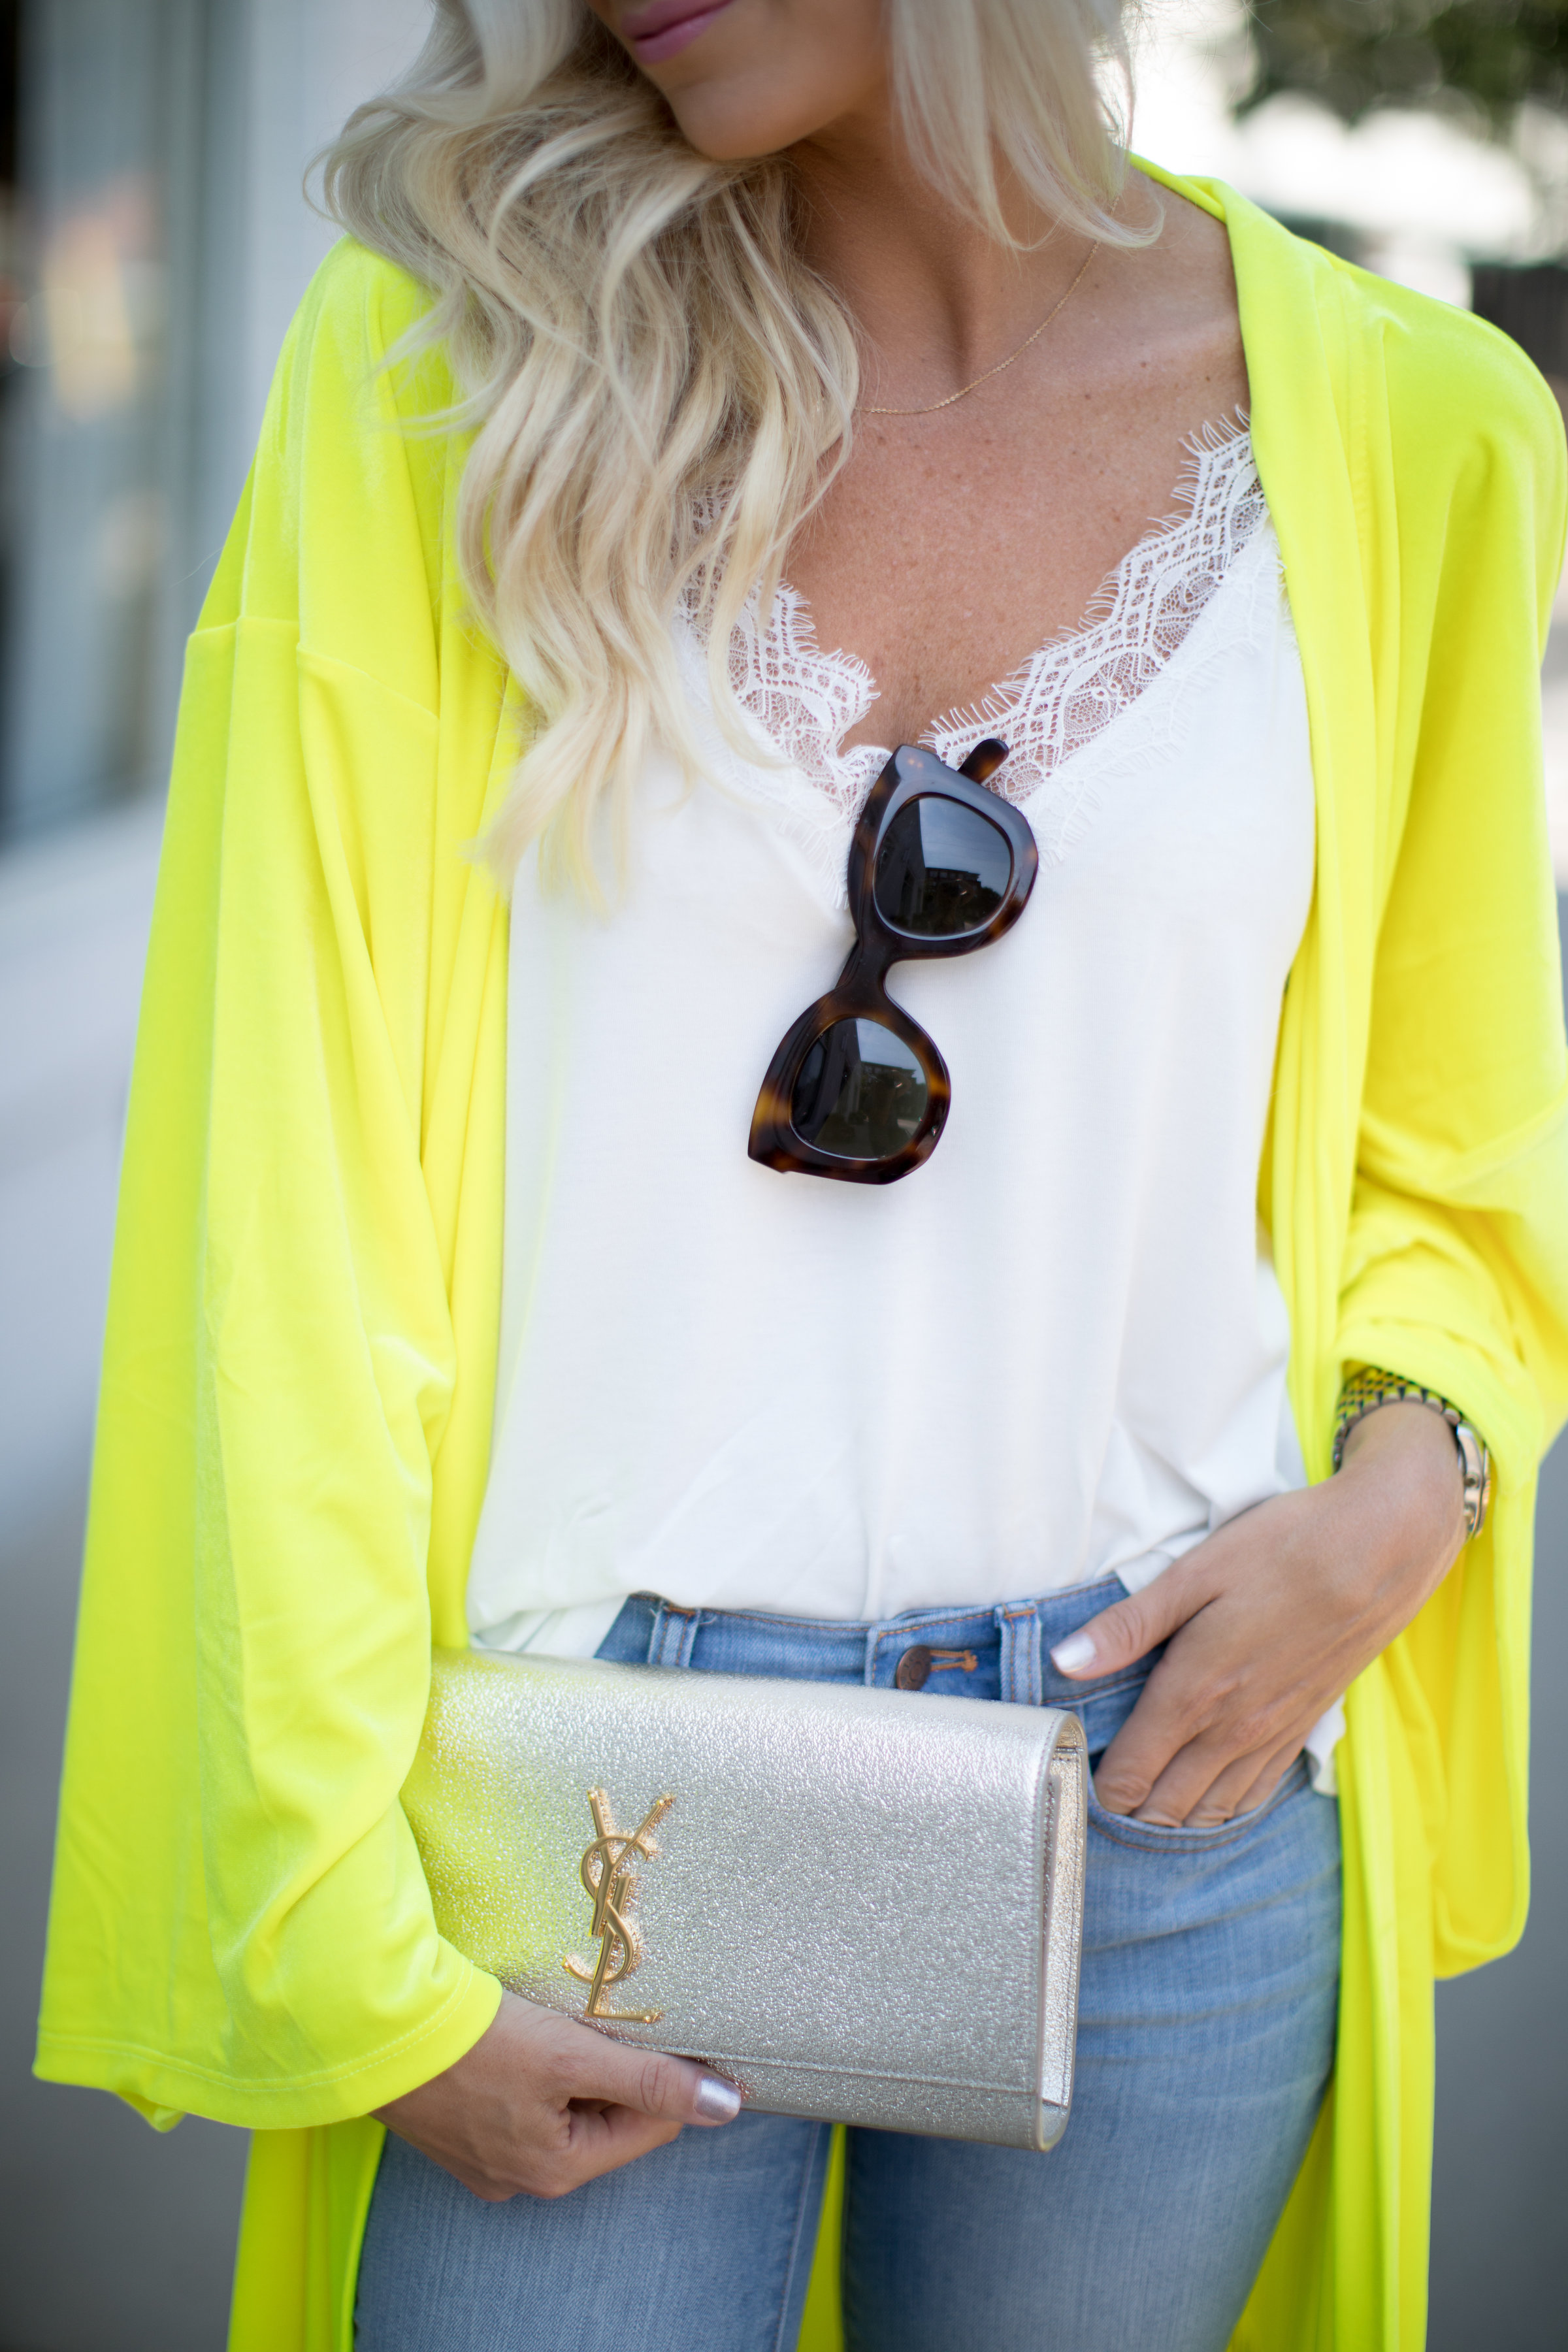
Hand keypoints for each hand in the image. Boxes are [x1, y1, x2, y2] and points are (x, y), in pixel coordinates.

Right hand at [374, 1990, 741, 2200]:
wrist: (378, 2029)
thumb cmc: (477, 2044)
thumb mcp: (575, 2057)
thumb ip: (651, 2079)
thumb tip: (726, 2105)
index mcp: (558, 2170)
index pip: (650, 2124)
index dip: (666, 2071)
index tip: (664, 2023)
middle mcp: (524, 2177)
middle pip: (607, 2116)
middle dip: (614, 2067)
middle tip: (601, 2016)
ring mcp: (489, 2157)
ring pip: (566, 2106)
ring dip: (575, 2064)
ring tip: (561, 2022)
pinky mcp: (461, 2129)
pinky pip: (525, 2102)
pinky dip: (537, 2068)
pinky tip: (523, 2033)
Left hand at [1050, 1402, 1467, 1826]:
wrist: (1380, 1550)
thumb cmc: (1281, 1549)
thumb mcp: (1193, 1574)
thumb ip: (1127, 1626)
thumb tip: (1064, 1662)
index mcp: (1195, 1692)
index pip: (1131, 1777)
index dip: (1095, 1788)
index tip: (1070, 1774)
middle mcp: (1234, 1730)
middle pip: (1166, 1809)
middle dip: (1127, 1812)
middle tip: (1095, 1793)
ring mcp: (1273, 1736)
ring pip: (1211, 1811)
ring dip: (1172, 1818)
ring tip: (1140, 1802)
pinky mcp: (1303, 1729)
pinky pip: (1254, 1795)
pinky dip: (1221, 1806)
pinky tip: (1204, 1794)